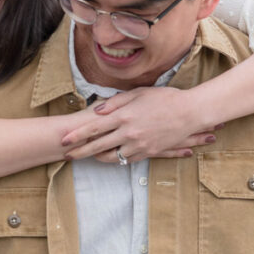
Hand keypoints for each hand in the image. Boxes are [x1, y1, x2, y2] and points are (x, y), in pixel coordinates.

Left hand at [60, 87, 219, 163]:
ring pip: (112, 156)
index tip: (64, 140)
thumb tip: (97, 110)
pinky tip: (110, 156)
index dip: (77, 135)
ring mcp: (139, 144)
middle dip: (80, 151)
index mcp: (124, 115)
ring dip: (97, 157)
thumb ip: (116, 102)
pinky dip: (117, 159)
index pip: (94, 127)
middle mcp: (129, 132)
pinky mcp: (148, 152)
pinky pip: (128, 160)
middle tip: (67, 155)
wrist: (189, 113)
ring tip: (89, 156)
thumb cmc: (165, 98)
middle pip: (98, 145)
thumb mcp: (139, 93)